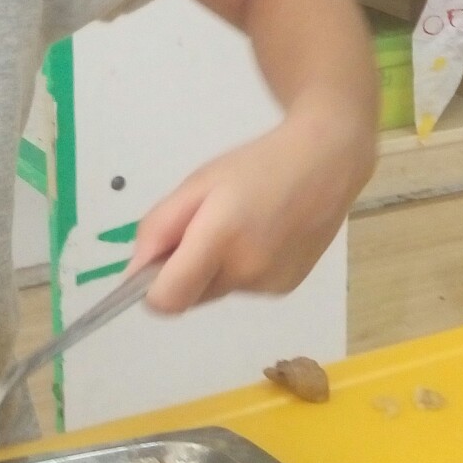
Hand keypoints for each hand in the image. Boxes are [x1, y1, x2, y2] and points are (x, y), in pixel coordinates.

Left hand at [132, 95, 375, 314]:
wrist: (328, 161)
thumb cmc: (258, 164)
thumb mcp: (198, 183)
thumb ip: (159, 227)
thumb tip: (134, 271)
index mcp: (220, 238)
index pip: (167, 300)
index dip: (151, 289)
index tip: (155, 264)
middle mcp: (246, 271)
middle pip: (189, 296)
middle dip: (185, 269)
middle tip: (206, 225)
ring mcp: (269, 285)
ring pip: (216, 291)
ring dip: (215, 268)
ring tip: (243, 224)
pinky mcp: (286, 288)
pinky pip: (243, 287)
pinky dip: (242, 268)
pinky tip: (265, 235)